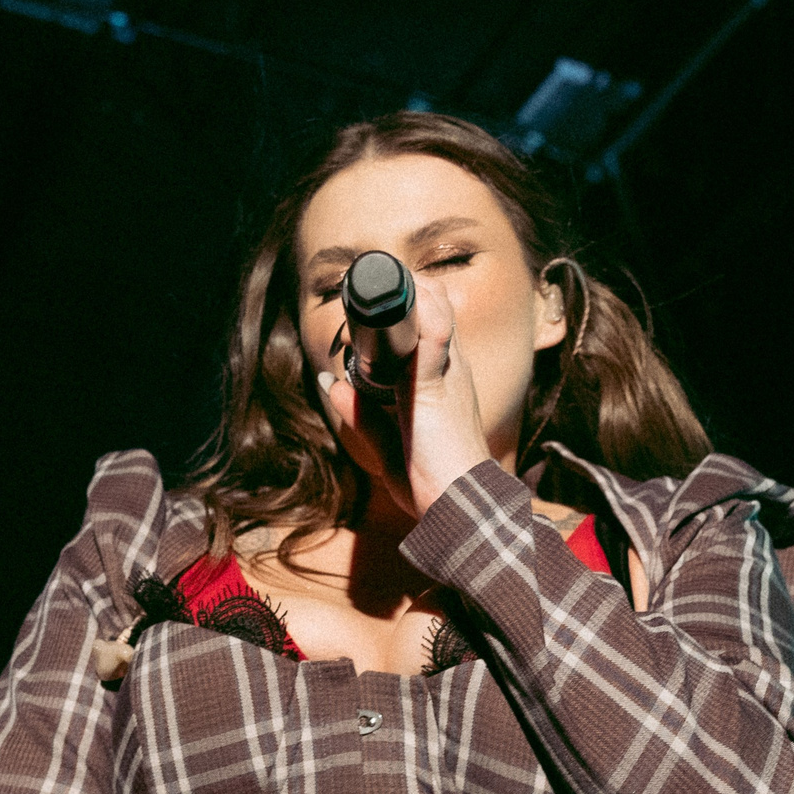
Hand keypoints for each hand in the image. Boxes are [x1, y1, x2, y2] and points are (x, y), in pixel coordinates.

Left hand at [315, 280, 493, 517]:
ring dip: (403, 291)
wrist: (460, 507)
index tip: (366, 299)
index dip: (401, 303)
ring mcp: (448, 371)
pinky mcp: (437, 384)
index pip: (427, 320)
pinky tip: (395, 298)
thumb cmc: (432, 480)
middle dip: (398, 288)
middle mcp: (450, 366)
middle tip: (360, 287)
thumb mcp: (387, 446)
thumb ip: (362, 415)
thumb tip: (333, 384)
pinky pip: (434, 332)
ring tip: (368, 285)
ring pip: (433, 307)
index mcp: (441, 377)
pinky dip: (417, 310)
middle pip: (432, 303)